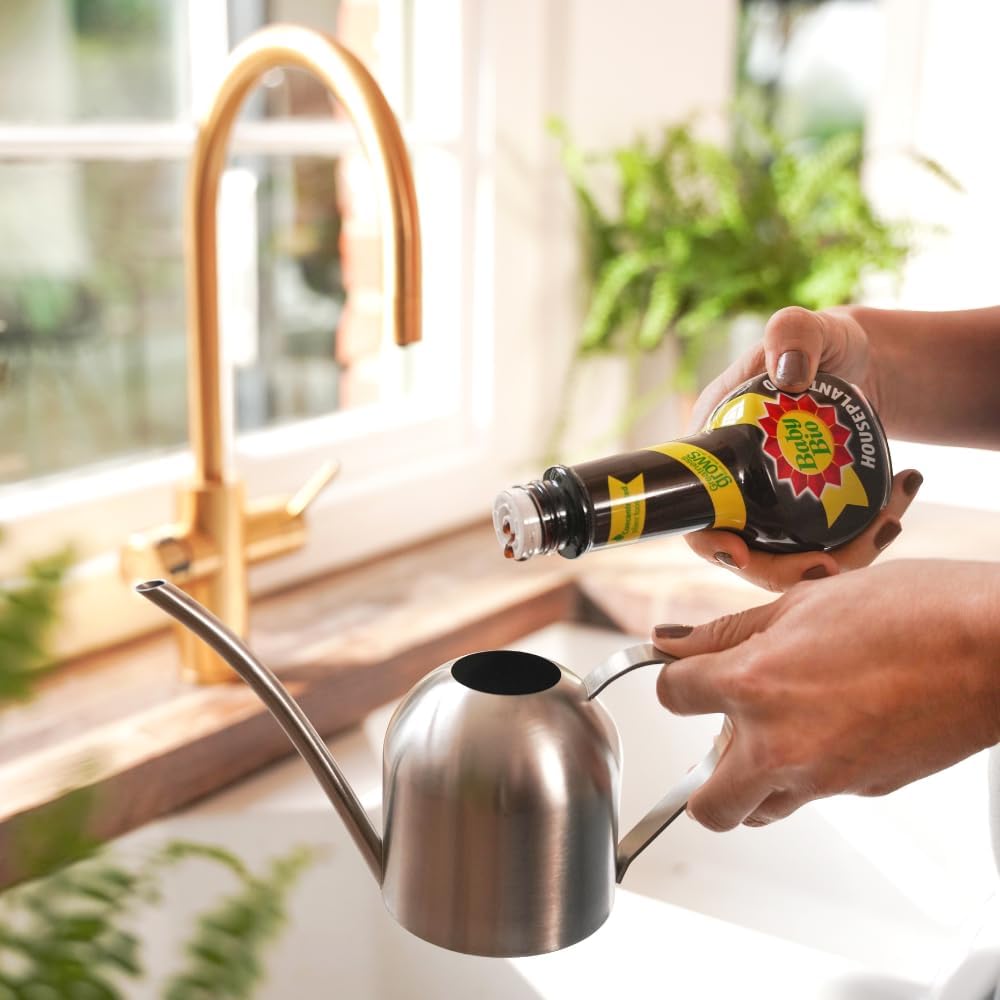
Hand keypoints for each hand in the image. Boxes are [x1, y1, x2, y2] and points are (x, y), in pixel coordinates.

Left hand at [652, 560, 999, 831]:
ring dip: (752, 783)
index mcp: (753, 685)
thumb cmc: (909, 611)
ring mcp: (824, 778)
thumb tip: (672, 643)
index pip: (672, 697)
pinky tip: (832, 723)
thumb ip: (727, 631)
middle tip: (720, 736)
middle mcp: (779, 744)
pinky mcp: (865, 791)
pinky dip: (808, 770)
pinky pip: (815, 794)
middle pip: (706, 805)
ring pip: (762, 810)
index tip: (687, 674)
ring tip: (776, 732)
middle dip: (700, 777)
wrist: (993, 646)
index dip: (676, 680)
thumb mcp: (801, 603)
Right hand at [685, 305, 916, 590]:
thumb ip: (792, 333)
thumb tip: (788, 375)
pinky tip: (897, 512)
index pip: (695, 510)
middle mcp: (734, 485)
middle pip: (746, 552)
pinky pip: (826, 547)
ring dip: (841, 557)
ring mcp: (770, 505)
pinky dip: (862, 542)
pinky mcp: (807, 515)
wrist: (861, 359)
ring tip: (890, 522)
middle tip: (833, 565)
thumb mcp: (804, 326)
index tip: (738, 553)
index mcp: (711, 449)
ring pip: (792, 558)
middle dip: (785, 570)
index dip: (708, 542)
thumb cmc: (821, 340)